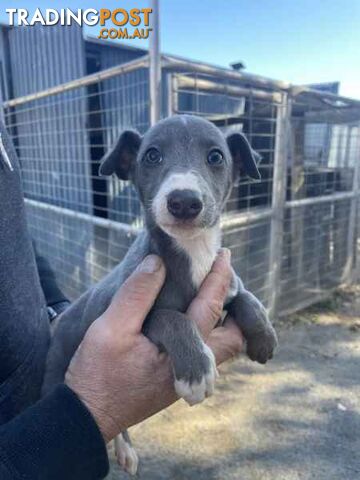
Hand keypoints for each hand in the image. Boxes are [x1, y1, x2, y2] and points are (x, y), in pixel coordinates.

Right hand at [65, 250, 242, 442]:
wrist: (86, 417)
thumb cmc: (97, 373)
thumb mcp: (110, 328)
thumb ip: (136, 294)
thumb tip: (157, 263)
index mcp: (181, 350)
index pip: (210, 308)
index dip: (219, 279)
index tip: (224, 256)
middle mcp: (193, 368)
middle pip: (232, 338)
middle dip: (235, 309)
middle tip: (223, 281)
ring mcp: (186, 378)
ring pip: (220, 349)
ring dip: (221, 322)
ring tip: (211, 296)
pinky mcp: (176, 383)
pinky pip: (205, 355)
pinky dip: (207, 333)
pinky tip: (191, 320)